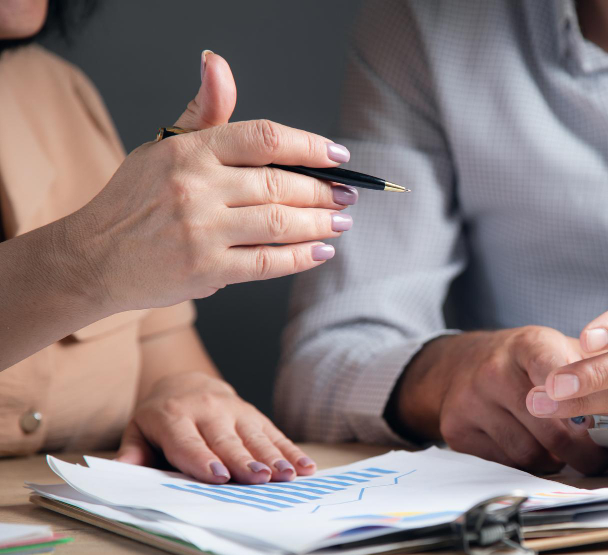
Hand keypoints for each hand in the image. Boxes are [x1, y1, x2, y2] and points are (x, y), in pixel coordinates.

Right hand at [63, 51, 356, 314]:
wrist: (93, 257)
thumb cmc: (135, 200)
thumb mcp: (163, 147)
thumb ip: (204, 112)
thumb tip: (217, 63)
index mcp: (189, 151)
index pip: (263, 138)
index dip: (309, 146)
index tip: (337, 156)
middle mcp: (195, 187)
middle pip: (280, 184)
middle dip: (323, 191)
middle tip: (346, 195)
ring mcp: (201, 230)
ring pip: (280, 223)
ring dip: (321, 224)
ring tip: (340, 223)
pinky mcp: (206, 270)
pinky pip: (268, 262)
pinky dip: (301, 258)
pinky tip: (321, 251)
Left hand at [115, 372, 315, 483]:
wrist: (187, 384)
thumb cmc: (161, 419)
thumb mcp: (139, 430)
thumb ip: (133, 452)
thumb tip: (121, 470)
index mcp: (174, 417)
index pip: (189, 442)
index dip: (204, 459)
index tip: (219, 476)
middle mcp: (207, 410)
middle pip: (227, 441)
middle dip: (244, 460)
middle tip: (260, 478)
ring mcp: (235, 410)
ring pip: (255, 437)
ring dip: (274, 457)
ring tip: (288, 475)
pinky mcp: (255, 415)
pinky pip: (275, 434)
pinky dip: (292, 451)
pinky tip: (306, 467)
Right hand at [390, 328, 607, 473]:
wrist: (458, 364)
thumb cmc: (519, 361)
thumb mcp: (553, 348)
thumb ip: (590, 370)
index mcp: (528, 344)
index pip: (558, 372)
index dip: (582, 400)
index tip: (603, 425)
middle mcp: (495, 370)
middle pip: (550, 428)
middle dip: (582, 452)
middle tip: (599, 461)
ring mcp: (472, 401)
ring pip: (528, 453)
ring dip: (554, 461)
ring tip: (565, 453)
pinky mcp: (457, 429)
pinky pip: (505, 463)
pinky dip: (526, 465)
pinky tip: (535, 451)